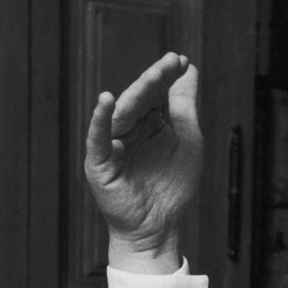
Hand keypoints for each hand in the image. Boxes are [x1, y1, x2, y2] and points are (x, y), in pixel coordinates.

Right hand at [84, 52, 203, 270]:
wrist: (159, 226)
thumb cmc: (173, 186)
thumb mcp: (186, 138)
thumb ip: (184, 104)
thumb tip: (189, 68)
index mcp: (148, 121)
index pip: (155, 92)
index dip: (167, 76)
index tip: (181, 61)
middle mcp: (128, 128)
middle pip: (139, 98)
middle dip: (154, 80)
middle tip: (169, 64)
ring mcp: (112, 143)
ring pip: (122, 113)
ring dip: (136, 94)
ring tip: (153, 77)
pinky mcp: (99, 162)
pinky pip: (98, 138)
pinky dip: (100, 119)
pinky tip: (106, 100)